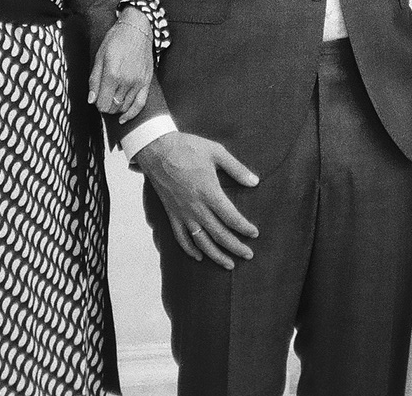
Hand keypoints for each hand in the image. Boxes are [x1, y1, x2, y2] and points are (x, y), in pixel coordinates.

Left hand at [87, 8, 153, 119]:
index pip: (102, 103)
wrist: (137, 29)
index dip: (97, 104)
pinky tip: (123, 118)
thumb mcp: (99, 56)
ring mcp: (138, 82)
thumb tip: (91, 100)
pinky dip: (131, 114)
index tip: (96, 99)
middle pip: (112, 107)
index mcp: (112, 73)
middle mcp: (126, 80)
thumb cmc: (116, 40)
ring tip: (111, 101)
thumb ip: (94, 80)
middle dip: (105, 106)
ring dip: (115, 108)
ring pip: (124, 107)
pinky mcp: (146, 82)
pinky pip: (140, 104)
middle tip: (103, 98)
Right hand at [137, 132, 260, 269]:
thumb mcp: (216, 152)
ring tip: (229, 263)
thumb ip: (237, 169)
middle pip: (219, 234)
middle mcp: (196, 207)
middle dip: (235, 247)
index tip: (254, 234)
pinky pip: (180, 237)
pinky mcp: (171, 213)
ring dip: (216, 255)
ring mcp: (182, 212)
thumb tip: (255, 182)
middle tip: (249, 255)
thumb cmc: (188, 147)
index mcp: (209, 192)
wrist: (157, 148)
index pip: (231, 218)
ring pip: (201, 241)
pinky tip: (198, 256)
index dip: (244, 228)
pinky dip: (189, 249)